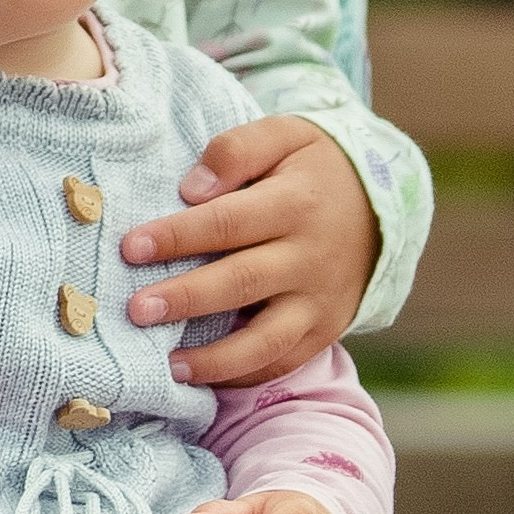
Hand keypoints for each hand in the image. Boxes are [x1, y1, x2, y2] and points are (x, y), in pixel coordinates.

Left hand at [123, 116, 378, 384]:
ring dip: (215, 358)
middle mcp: (310, 257)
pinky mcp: (325, 330)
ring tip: (169, 365)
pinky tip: (201, 378)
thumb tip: (191, 191)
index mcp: (296, 203)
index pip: (228, 223)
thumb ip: (236, 151)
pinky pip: (283, 362)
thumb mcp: (284, 136)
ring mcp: (319, 301)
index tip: (132, 247)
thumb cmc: (311, 168)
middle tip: (136, 310)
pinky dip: (243, 377)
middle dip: (187, 298)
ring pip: (267, 339)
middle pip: (242, 282)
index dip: (178, 236)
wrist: (381, 205)